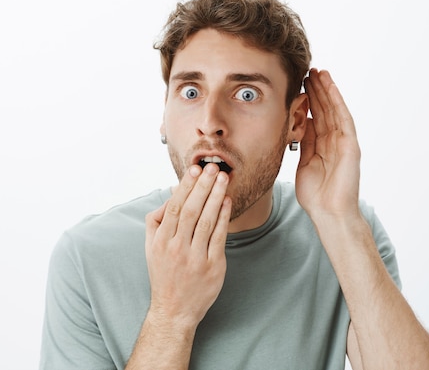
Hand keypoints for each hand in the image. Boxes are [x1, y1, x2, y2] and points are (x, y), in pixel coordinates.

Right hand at [144, 163, 230, 330]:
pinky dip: (224, 217)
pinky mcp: (212, 266)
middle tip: (213, 168)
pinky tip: (228, 201)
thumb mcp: (152, 247)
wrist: (174, 310)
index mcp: (160, 241)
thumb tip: (172, 193)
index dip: (185, 187)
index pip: (174, 207)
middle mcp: (176, 248)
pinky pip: (219, 236)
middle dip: (203, 186)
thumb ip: (157, 219)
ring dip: (216, 197)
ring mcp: (195, 258)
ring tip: (223, 179)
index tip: (195, 170)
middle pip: (191, 210)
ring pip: (206, 221)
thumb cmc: (164, 273)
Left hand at [296, 69, 360, 219]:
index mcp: (323, 146)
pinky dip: (337, 102)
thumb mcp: (304, 164)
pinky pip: (343, 118)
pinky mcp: (350, 145)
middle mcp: (335, 141)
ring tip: (318, 72)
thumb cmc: (316, 196)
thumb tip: (300, 123)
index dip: (309, 100)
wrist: (329, 213)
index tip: (300, 84)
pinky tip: (330, 87)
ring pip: (334, 110)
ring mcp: (344, 142)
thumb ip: (304, 143)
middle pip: (325, 110)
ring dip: (327, 90)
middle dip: (317, 90)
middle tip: (308, 70)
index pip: (316, 117)